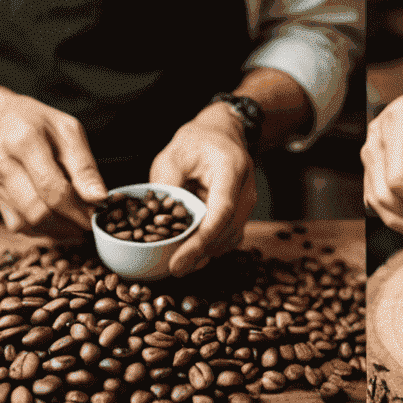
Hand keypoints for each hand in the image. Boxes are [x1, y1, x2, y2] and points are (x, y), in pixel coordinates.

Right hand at [0, 89, 107, 236]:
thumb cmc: (38, 123)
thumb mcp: (69, 132)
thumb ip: (84, 167)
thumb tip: (99, 198)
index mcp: (25, 141)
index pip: (53, 190)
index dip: (76, 210)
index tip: (94, 217)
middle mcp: (3, 163)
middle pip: (38, 212)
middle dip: (67, 223)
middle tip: (85, 223)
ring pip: (28, 224)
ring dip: (55, 229)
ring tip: (72, 221)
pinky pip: (18, 225)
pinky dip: (40, 228)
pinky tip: (53, 219)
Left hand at [150, 104, 256, 274]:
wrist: (222, 134)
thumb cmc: (197, 142)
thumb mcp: (172, 154)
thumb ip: (166, 184)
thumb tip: (155, 218)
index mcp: (230, 168)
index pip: (220, 212)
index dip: (200, 241)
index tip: (179, 261)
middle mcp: (245, 188)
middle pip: (227, 231)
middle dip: (200, 254)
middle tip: (174, 269)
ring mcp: (247, 203)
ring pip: (230, 239)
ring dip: (206, 254)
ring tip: (181, 264)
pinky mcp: (242, 214)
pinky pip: (229, 238)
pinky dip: (212, 249)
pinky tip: (193, 255)